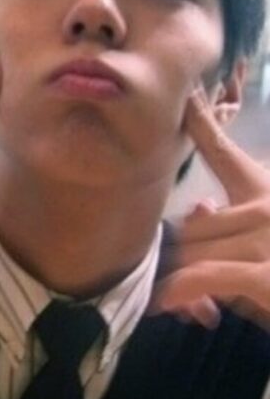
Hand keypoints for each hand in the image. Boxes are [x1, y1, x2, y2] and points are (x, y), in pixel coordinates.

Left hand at [151, 87, 269, 330]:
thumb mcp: (265, 236)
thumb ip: (233, 222)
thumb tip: (198, 209)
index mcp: (268, 191)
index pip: (222, 151)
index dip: (198, 120)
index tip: (181, 95)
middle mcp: (267, 207)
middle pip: (190, 222)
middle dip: (163, 251)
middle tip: (142, 272)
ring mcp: (268, 240)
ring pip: (190, 249)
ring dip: (163, 276)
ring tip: (147, 297)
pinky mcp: (267, 276)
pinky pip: (202, 278)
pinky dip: (175, 292)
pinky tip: (160, 303)